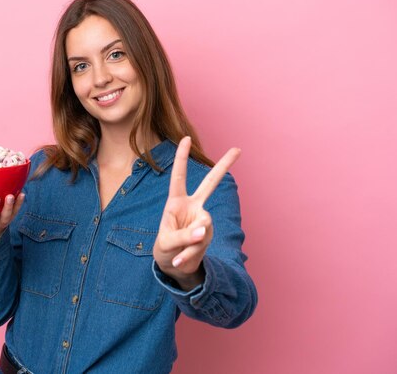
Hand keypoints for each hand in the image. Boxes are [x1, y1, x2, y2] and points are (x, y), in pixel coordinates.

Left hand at [153, 136, 239, 290]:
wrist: (172, 264)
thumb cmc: (165, 247)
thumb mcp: (167, 242)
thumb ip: (184, 236)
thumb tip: (203, 231)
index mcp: (176, 202)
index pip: (179, 177)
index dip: (182, 158)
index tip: (186, 139)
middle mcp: (192, 207)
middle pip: (210, 184)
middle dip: (224, 166)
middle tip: (238, 149)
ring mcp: (203, 220)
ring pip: (201, 229)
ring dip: (188, 246)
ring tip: (176, 254)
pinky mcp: (208, 235)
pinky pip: (200, 245)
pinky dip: (188, 255)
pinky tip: (179, 260)